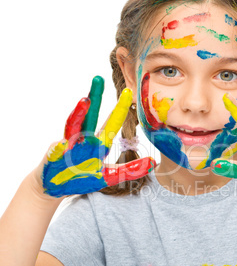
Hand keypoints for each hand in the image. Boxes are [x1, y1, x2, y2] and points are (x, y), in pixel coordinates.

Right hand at [42, 76, 154, 197]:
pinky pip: (55, 152)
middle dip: (95, 97)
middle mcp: (83, 140)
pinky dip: (57, 148)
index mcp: (97, 143)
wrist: (55, 188)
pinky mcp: (53, 158)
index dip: (119, 109)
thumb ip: (130, 170)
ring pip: (73, 127)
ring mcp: (67, 147)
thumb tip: (154, 163)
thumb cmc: (83, 178)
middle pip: (90, 116)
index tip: (128, 92)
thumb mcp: (109, 176)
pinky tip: (60, 145)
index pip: (111, 123)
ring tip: (85, 101)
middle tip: (99, 78)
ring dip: (79, 114)